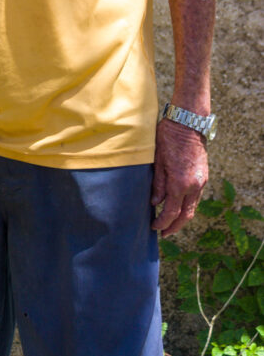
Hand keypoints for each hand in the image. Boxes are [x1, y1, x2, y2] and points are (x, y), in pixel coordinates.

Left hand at [151, 118, 207, 235]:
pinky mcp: (203, 175)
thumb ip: (157, 184)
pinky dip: (187, 205)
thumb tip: (155, 203)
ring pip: (193, 207)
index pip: (171, 212)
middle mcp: (194, 185)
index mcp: (180, 183)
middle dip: (175, 227)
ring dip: (182, 217)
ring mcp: (201, 181)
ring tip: (170, 222)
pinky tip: (178, 205)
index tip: (153, 227)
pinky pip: (196, 197)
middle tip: (163, 233)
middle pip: (186, 215)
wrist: (188, 122)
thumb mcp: (157, 160)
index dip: (162, 222)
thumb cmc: (168, 137)